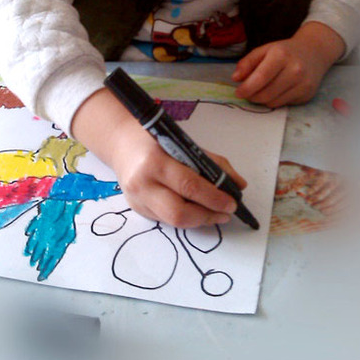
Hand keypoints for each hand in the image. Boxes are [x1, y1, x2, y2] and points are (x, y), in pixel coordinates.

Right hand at [72, 88, 245, 228]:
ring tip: (215, 214)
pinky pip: (166, 219)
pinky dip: (185, 217)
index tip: (232, 203)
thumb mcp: (183, 143)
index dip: (213, 198)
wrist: (121, 143)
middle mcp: (142, 184)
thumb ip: (212, 163)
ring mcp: (137, 200)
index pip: (188, 185)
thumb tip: (238, 184)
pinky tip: (196, 211)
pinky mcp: (137, 210)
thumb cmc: (155, 138)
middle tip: (225, 213)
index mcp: (154, 161)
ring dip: (199, 220)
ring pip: (172, 221)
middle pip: (178, 213)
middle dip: (207, 216)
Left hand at [232, 22, 344, 107]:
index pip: (260, 77)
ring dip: (262, 100)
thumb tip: (235, 78)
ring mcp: (303, 84)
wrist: (314, 52)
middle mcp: (295, 70)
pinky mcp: (307, 95)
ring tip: (260, 91)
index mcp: (281, 55)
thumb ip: (248, 62)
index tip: (238, 92)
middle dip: (252, 96)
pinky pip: (283, 104)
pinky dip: (274, 100)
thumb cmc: (285, 51)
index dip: (247, 88)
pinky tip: (275, 91)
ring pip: (273, 102)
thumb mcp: (265, 50)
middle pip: (266, 93)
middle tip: (246, 93)